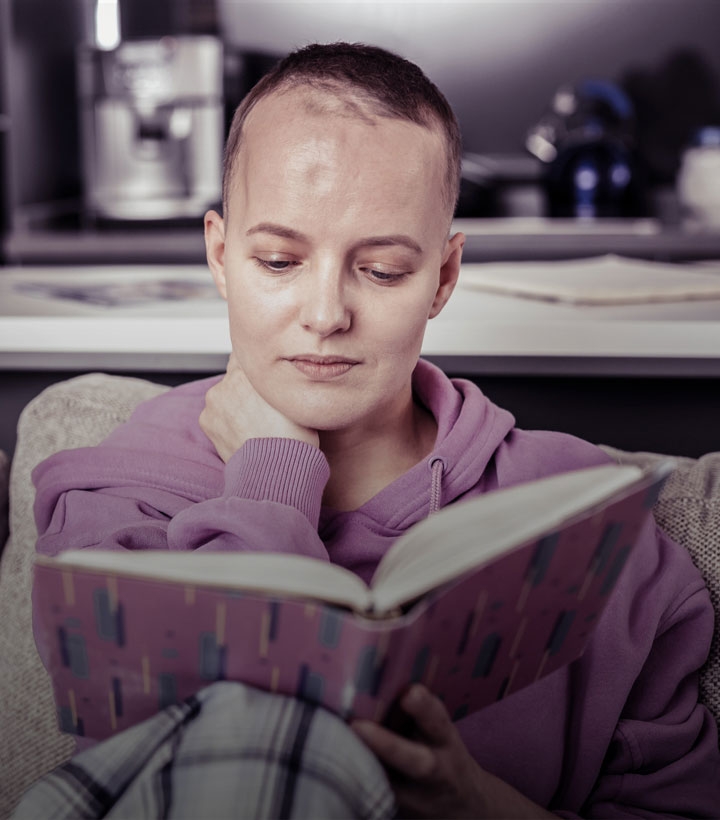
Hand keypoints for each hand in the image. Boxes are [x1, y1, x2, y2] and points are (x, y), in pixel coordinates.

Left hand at [200, 354, 319, 461]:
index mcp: (250, 370)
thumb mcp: (295, 395)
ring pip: (226, 394)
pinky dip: (227, 419)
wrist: (276, 471)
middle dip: (247, 386)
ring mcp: (214, 402)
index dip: (260, 364)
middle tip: (265, 405)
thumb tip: (278, 370)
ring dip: (236, 402)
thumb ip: (279, 377)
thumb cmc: (294, 436)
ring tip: (256, 422)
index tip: (267, 374)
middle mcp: (227, 381)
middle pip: (236, 374)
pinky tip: (245, 431)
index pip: (250, 352)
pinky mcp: (206, 421)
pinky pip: (217, 413)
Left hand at [352, 685, 553, 818]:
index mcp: (445, 740)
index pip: (438, 720)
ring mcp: (417, 799)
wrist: (466, 807)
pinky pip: (373, 798)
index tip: (410, 691)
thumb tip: (373, 670)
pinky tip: (327, 764)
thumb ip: (416, 710)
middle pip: (417, 762)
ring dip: (363, 768)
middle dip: (389, 745)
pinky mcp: (397, 812)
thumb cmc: (441, 750)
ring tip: (333, 747)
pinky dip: (351, 782)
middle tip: (357, 726)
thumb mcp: (439, 730)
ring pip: (391, 788)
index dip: (424, 707)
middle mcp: (436, 770)